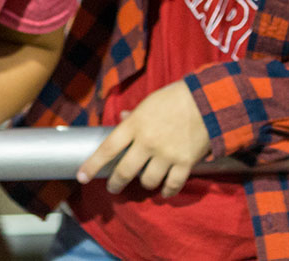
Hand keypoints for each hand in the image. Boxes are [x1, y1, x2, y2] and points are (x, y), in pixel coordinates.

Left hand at [76, 80, 210, 197]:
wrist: (207, 101)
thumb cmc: (174, 98)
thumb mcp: (148, 102)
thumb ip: (134, 115)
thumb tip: (122, 118)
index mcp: (134, 125)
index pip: (107, 149)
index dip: (92, 165)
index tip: (82, 177)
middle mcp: (147, 142)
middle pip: (125, 171)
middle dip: (116, 183)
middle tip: (113, 187)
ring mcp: (166, 154)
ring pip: (148, 181)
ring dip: (144, 184)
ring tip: (145, 181)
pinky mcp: (185, 163)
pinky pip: (172, 185)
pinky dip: (167, 191)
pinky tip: (164, 190)